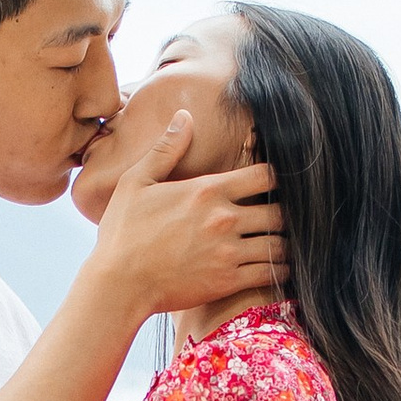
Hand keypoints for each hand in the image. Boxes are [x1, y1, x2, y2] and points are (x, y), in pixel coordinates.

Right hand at [84, 107, 281, 321]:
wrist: (118, 285)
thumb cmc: (123, 233)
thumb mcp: (136, 183)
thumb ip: (165, 149)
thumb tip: (185, 116)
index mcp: (207, 190)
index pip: (265, 176)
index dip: (274, 178)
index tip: (271, 185)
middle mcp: (224, 219)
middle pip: (279, 211)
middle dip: (282, 213)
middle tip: (277, 218)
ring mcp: (228, 252)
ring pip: (279, 244)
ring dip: (282, 243)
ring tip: (277, 243)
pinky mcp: (228, 281)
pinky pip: (271, 273)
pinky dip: (279, 271)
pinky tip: (275, 268)